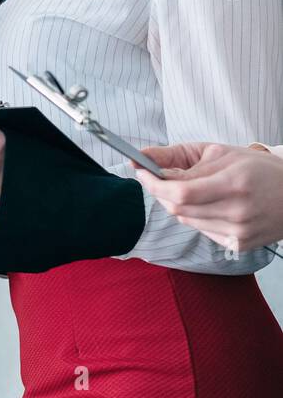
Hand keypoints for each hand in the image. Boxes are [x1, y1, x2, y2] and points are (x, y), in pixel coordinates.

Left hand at [136, 142, 282, 251]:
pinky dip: (194, 217)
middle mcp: (237, 211)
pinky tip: (208, 205)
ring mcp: (239, 232)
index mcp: (234, 183)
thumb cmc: (257, 169)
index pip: (180, 192)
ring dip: (177, 204)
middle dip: (160, 192)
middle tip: (158, 178)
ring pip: (185, 220)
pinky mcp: (239, 245)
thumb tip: (139, 157)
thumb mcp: (219, 152)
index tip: (141, 172)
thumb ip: (177, 156)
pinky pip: (200, 231)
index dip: (153, 183)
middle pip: (178, 208)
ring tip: (191, 190)